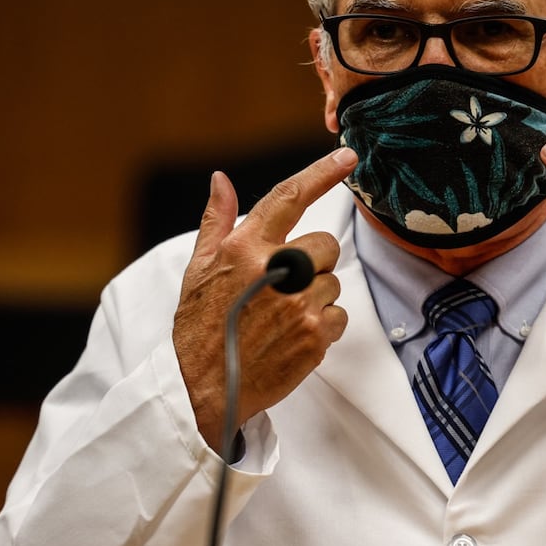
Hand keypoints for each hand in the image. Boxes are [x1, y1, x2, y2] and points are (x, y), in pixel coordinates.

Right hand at [173, 147, 357, 448]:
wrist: (207, 389)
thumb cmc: (200, 328)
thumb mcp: (197, 269)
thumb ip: (216, 222)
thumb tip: (221, 180)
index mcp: (246, 248)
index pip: (290, 197)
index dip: (322, 173)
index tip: (348, 156)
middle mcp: (276, 271)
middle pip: (325, 244)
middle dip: (313, 261)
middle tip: (284, 286)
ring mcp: (299, 305)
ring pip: (333, 282)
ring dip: (316, 296)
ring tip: (282, 316)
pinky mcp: (315, 336)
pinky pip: (339, 316)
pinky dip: (323, 325)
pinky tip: (294, 335)